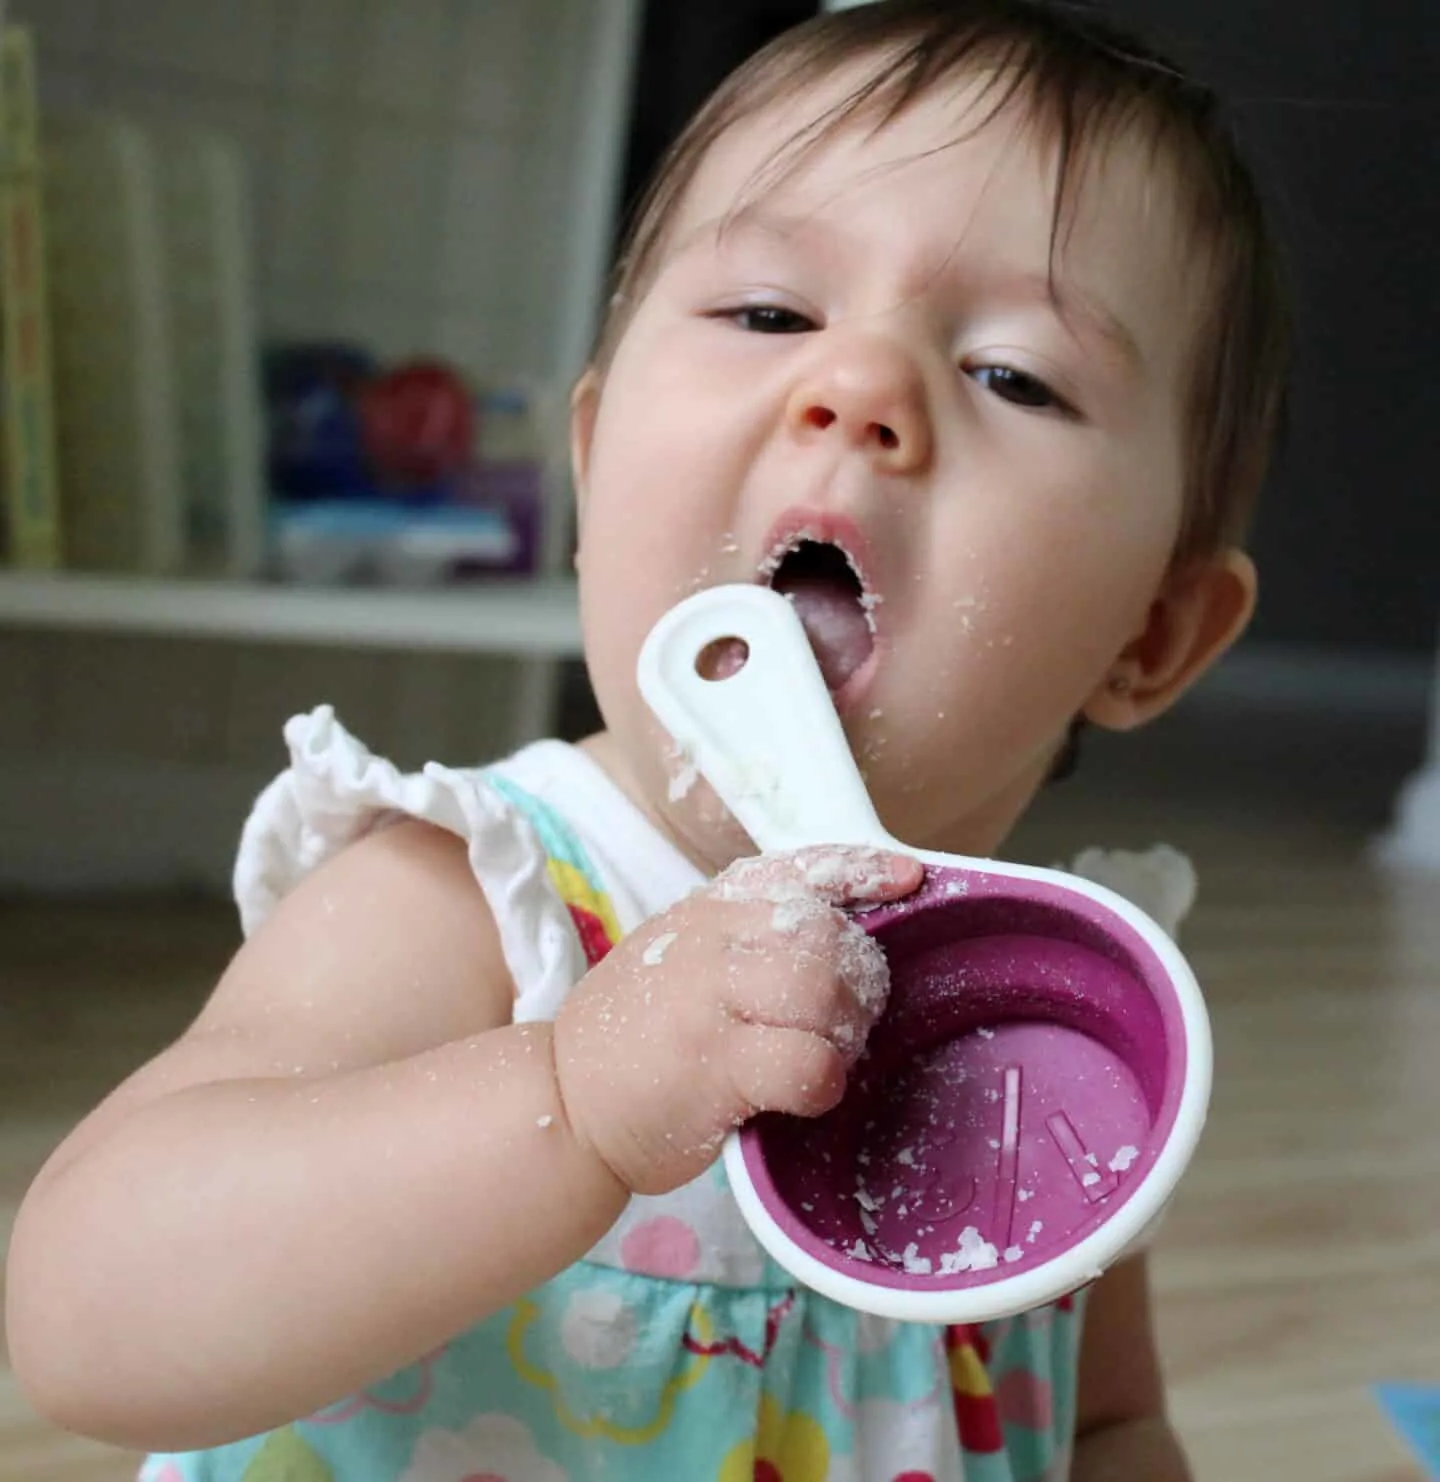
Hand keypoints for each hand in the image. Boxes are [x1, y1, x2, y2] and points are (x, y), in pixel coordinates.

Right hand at [553, 846, 921, 1194]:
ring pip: (824, 993)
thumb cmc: (636, 1036)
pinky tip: (805, 1095)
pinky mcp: (714, 1066)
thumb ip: (745, 940)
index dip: (862, 870)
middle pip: (829, 938)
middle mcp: (712, 941)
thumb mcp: (681, 958)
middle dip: (860, 983)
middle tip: (848, 1024)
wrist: (563, 1099)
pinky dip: (825, 1082)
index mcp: (710, 909)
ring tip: (825, 1057)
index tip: (909, 878)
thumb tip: (839, 943)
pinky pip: (808, 1064)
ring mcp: (711, 1000)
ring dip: (845, 1032)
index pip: (800, 868)